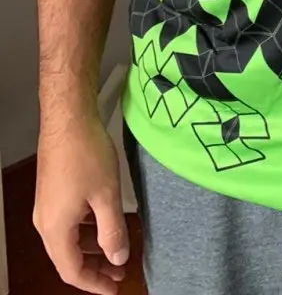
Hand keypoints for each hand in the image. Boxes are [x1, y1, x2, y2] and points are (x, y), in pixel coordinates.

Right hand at [34, 114, 129, 294]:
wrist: (68, 119)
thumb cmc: (87, 155)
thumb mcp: (107, 195)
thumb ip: (113, 231)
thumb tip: (117, 259)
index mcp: (56, 229)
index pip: (72, 271)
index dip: (94, 283)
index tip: (115, 288)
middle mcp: (45, 222)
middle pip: (67, 258)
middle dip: (94, 267)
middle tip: (119, 271)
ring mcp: (47, 206)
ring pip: (68, 239)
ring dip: (91, 247)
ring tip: (116, 249)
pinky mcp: (52, 192)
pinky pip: (68, 222)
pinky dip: (86, 230)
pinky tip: (103, 222)